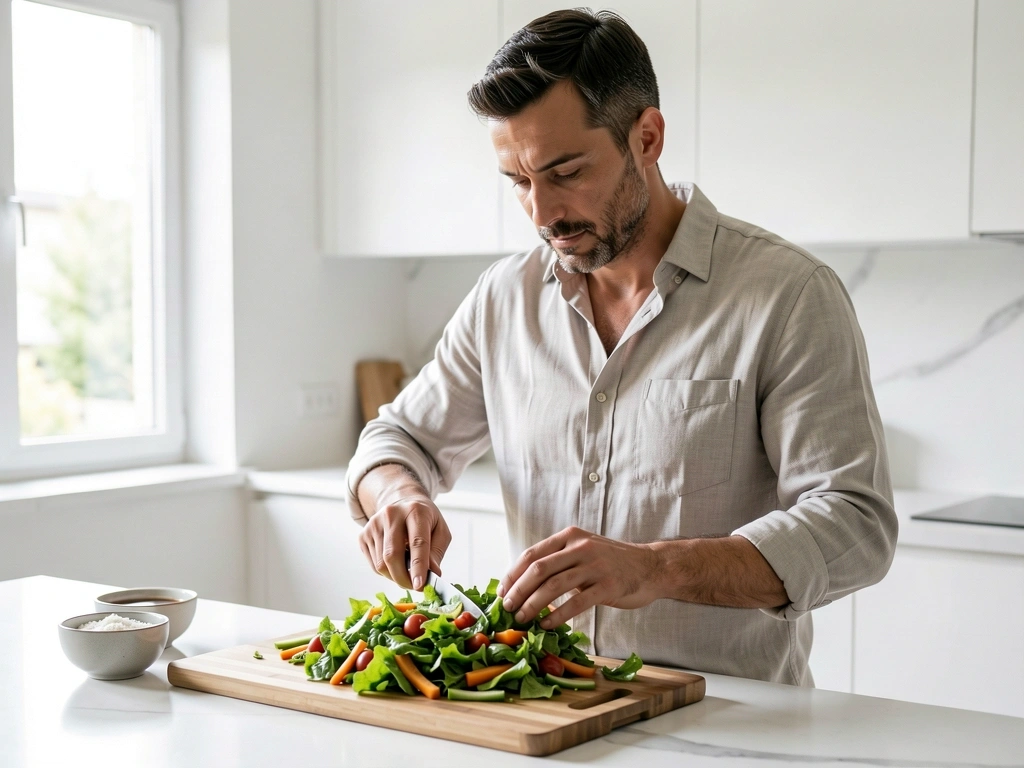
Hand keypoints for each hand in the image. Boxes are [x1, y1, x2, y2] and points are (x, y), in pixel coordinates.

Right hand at [358, 493, 450, 590]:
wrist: (403, 502)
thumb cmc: (424, 520)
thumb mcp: (440, 531)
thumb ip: (437, 553)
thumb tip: (432, 574)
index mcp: (415, 511)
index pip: (416, 542)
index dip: (418, 566)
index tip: (419, 585)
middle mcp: (391, 514)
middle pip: (392, 555)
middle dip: (403, 578)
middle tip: (414, 587)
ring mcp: (374, 524)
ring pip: (381, 564)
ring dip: (395, 577)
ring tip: (407, 573)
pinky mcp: (363, 535)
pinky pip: (373, 565)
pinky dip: (386, 572)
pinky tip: (395, 564)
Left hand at [497, 526, 663, 628]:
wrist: (650, 566)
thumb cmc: (611, 563)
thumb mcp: (582, 551)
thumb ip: (558, 561)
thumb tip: (522, 584)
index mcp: (569, 537)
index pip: (532, 554)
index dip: (513, 575)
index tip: (501, 592)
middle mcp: (580, 547)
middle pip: (538, 569)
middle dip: (518, 591)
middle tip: (507, 609)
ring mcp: (595, 565)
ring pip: (554, 586)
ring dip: (533, 605)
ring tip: (522, 619)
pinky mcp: (608, 586)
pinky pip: (576, 602)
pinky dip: (558, 615)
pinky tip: (548, 625)